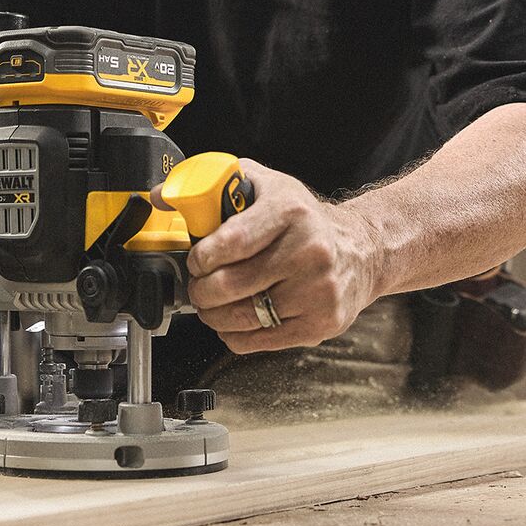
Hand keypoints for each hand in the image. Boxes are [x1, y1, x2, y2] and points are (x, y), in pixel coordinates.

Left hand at [163, 159, 389, 353]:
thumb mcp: (266, 186)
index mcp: (290, 212)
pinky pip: (260, 340)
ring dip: (214, 315)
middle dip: (201, 290)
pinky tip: (234, 321)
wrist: (362, 250)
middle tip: (198, 286)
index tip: (195, 261)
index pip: (232, 241)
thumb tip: (163, 195)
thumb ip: (216, 185)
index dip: (202, 257)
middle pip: (232, 285)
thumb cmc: (304, 219)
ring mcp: (317, 291)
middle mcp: (308, 251)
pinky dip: (235, 335)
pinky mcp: (320, 323)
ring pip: (243, 317)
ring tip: (211, 305)